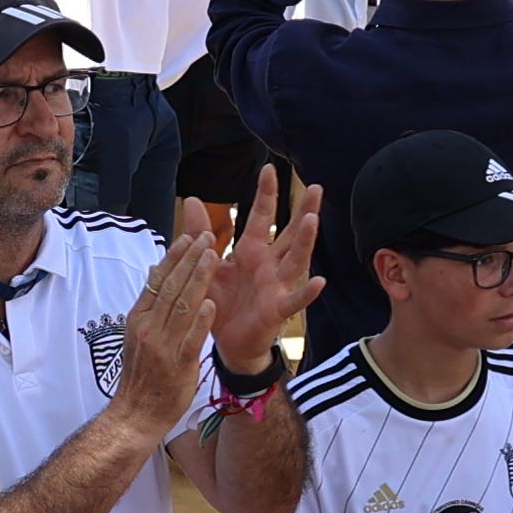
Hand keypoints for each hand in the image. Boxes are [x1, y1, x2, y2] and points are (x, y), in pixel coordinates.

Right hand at [106, 223, 218, 434]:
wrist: (135, 414)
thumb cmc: (141, 375)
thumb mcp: (137, 333)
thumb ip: (149, 303)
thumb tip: (154, 270)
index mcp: (139, 318)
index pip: (158, 280)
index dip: (175, 256)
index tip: (189, 235)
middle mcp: (148, 328)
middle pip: (171, 286)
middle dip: (190, 259)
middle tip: (207, 236)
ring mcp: (162, 346)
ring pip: (182, 306)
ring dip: (198, 279)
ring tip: (212, 256)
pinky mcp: (178, 364)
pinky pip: (190, 339)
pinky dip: (200, 321)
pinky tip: (211, 303)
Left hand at [188, 163, 324, 371]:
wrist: (226, 344)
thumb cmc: (221, 302)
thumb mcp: (206, 265)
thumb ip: (200, 234)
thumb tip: (192, 199)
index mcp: (251, 251)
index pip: (261, 217)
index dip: (266, 194)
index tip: (269, 168)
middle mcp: (269, 265)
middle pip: (290, 233)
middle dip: (302, 210)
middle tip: (315, 186)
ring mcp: (276, 286)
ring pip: (295, 260)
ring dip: (305, 240)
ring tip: (313, 219)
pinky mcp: (277, 310)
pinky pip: (294, 300)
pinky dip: (307, 291)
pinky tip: (320, 281)